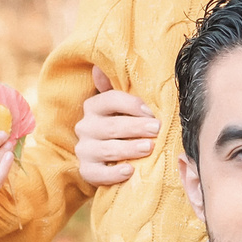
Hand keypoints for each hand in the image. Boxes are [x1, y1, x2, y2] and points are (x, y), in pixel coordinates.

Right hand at [76, 67, 157, 187]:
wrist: (110, 158)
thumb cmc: (123, 126)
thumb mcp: (122, 107)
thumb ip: (116, 88)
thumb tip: (98, 68)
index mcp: (94, 106)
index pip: (110, 100)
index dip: (132, 105)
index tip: (151, 113)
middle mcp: (85, 127)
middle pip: (111, 126)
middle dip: (135, 127)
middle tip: (156, 129)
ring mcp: (84, 150)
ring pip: (106, 149)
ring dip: (129, 148)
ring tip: (149, 148)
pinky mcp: (86, 170)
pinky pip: (98, 174)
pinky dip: (113, 174)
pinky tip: (129, 170)